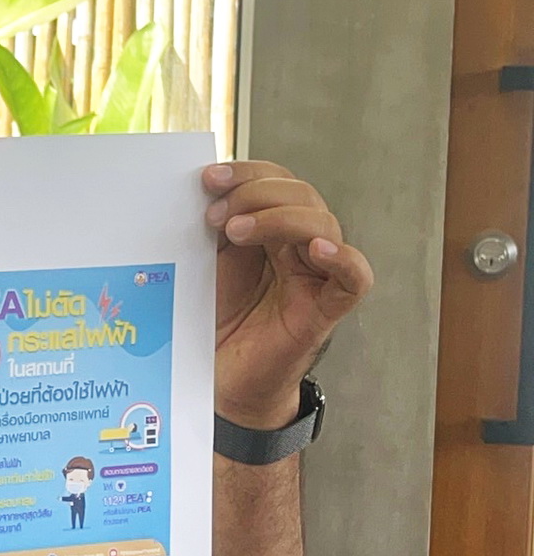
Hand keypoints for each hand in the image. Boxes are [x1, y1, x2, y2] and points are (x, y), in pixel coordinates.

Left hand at [204, 161, 373, 427]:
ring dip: (278, 217)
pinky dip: (342, 258)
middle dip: (255, 193)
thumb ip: (213, 229)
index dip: (247, 173)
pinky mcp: (326, 310)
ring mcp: (316, 276)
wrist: (222, 381)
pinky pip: (354, 278)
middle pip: (301, 194)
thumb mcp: (207, 265)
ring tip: (234, 232)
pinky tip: (317, 249)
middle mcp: (300, 247)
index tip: (207, 178)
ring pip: (323, 224)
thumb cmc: (217, 322)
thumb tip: (200, 190)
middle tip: (216, 214)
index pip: (275, 182)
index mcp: (272, 230)